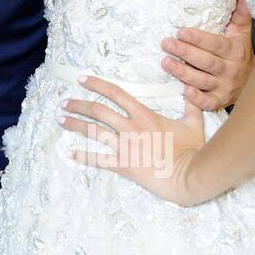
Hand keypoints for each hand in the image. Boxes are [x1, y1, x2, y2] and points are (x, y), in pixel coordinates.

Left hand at [60, 75, 205, 206]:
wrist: (190, 176)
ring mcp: (125, 146)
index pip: (115, 93)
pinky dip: (83, 156)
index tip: (81, 79)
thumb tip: (192, 87)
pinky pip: (98, 159)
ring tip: (61, 120)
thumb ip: (190, 104)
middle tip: (64, 102)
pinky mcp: (124, 165)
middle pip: (98, 111)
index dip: (96, 84)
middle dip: (78, 105)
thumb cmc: (192, 150)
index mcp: (144, 115)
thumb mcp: (193, 123)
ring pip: (93, 131)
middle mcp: (130, 127)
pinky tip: (70, 153)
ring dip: (75, 125)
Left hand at [161, 0, 254, 110]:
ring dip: (183, 73)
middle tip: (165, 43)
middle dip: (185, 52)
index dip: (198, 38)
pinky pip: (208, 103)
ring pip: (202, 81)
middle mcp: (231, 70)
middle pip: (206, 61)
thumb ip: (239, 13)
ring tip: (165, 62)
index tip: (180, 31)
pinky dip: (197, 99)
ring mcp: (226, 87)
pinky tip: (185, 92)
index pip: (215, 44)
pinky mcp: (220, 101)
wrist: (254, 83)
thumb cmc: (239, 53)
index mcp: (235, 51)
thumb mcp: (241, 32)